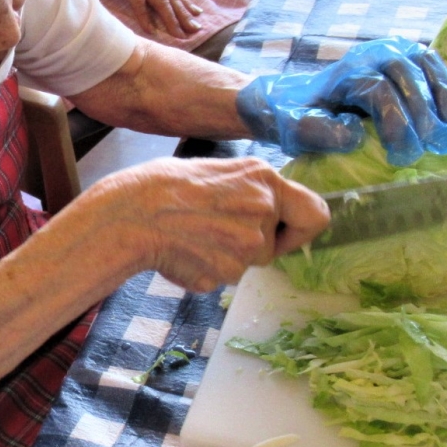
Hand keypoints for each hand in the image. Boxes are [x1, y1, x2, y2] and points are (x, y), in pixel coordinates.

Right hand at [66, 156, 329, 292]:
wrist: (129, 215)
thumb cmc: (163, 186)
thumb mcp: (219, 170)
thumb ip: (252, 191)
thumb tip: (270, 209)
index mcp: (265, 180)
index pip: (317, 214)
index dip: (301, 227)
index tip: (286, 230)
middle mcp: (264, 212)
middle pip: (276, 244)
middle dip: (257, 244)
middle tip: (219, 232)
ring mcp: (247, 248)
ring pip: (247, 262)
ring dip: (226, 255)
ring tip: (191, 235)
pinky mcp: (226, 275)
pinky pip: (224, 276)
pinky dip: (207, 268)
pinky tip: (183, 250)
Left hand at [235, 38, 446, 165]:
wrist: (301, 98)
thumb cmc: (302, 118)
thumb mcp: (298, 129)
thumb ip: (319, 132)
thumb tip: (356, 134)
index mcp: (347, 72)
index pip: (378, 90)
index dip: (396, 122)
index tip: (404, 155)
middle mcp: (373, 54)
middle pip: (407, 76)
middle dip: (425, 114)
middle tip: (436, 148)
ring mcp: (395, 51)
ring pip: (428, 66)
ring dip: (446, 99)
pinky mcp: (412, 58)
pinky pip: (440, 68)